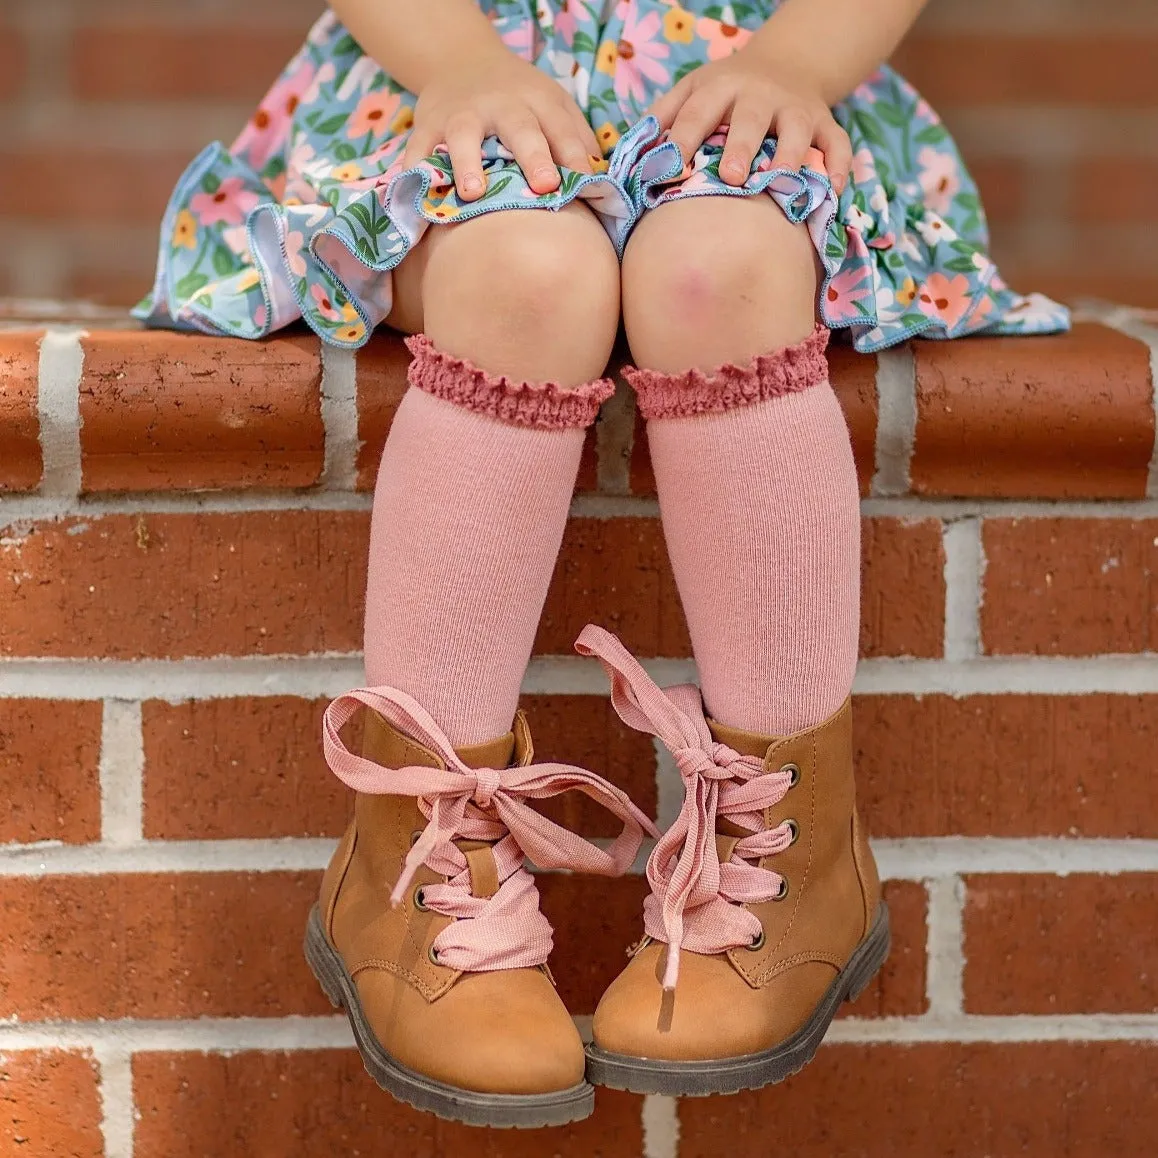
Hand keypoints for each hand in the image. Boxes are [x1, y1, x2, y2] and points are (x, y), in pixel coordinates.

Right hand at [401, 52, 600, 200]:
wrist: (461, 61)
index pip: (562, 128)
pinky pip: (420, 148)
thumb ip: (576, 140)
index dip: (574, 155)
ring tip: (473, 192)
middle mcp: (501, 104)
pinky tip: (415, 191)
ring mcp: (462, 114)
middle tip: (545, 186)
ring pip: (465, 135)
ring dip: (469, 163)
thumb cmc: (519, 99)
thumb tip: (602, 181)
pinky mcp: (428, 125)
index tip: (586, 182)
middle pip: (520, 128)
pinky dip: (416, 168)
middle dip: (533, 156)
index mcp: (538, 100)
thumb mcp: (553, 105)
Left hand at [649, 49, 852, 193]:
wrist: (785, 64)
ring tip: (781, 184)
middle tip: (732, 176)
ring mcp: (796, 109)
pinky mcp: (826, 122)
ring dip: (792, 156)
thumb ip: (662, 119)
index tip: (669, 170)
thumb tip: (626, 158)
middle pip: (750, 119)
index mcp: (720, 88)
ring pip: (798, 130)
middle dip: (741, 146)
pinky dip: (838, 166)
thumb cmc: (724, 94)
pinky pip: (838, 144)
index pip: (697, 113)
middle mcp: (760, 95)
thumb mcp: (691, 92)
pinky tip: (831, 191)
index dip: (683, 139)